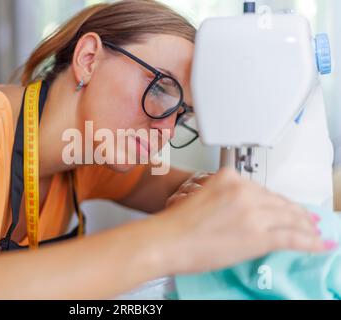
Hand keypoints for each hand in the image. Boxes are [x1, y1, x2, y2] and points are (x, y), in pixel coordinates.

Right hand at [155, 169, 330, 274]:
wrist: (166, 240)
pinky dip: (308, 241)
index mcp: (228, 178)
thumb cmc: (176, 225)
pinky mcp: (258, 234)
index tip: (286, 206)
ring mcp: (252, 212)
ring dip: (305, 227)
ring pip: (289, 218)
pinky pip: (291, 237)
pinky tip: (316, 244)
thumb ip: (226, 199)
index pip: (263, 189)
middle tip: (308, 220)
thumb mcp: (202, 198)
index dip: (278, 201)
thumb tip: (243, 213)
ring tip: (313, 233)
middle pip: (278, 201)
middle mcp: (243, 191)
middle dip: (296, 212)